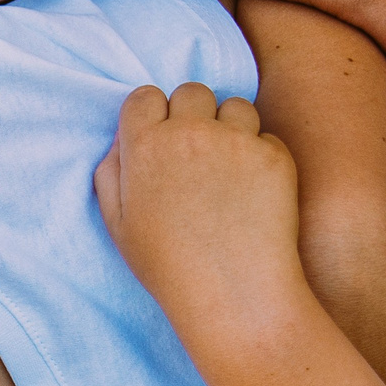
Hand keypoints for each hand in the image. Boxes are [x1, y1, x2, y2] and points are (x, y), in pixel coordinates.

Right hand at [94, 84, 303, 331]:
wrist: (234, 294)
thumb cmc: (169, 267)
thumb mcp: (118, 225)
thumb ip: (110, 174)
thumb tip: (123, 141)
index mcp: (144, 147)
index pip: (144, 96)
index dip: (152, 115)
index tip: (160, 139)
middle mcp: (189, 133)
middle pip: (191, 91)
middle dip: (193, 114)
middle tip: (197, 153)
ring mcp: (236, 141)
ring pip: (235, 105)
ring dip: (231, 127)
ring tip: (229, 169)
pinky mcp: (275, 156)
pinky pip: (267, 137)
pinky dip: (262, 156)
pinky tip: (255, 192)